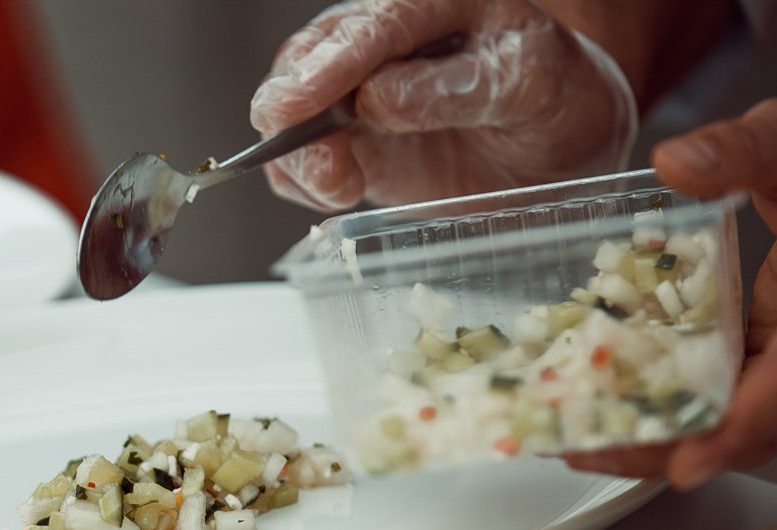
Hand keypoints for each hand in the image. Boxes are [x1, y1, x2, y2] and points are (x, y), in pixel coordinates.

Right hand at [250, 0, 636, 210]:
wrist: (560, 156)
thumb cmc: (556, 107)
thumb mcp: (531, 88)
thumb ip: (458, 88)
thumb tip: (377, 99)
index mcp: (440, 3)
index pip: (375, 26)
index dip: (332, 63)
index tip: (300, 102)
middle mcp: (387, 39)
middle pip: (311, 56)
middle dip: (293, 100)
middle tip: (290, 139)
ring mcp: (360, 90)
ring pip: (292, 106)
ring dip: (298, 149)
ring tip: (336, 183)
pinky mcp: (349, 142)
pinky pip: (301, 157)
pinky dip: (301, 177)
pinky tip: (335, 190)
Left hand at [565, 98, 776, 488]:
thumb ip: (743, 152)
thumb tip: (674, 162)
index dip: (734, 436)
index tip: (685, 466)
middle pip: (746, 428)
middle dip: (669, 451)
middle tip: (585, 453)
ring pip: (728, 417)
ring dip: (657, 435)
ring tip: (576, 438)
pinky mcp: (758, 345)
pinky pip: (716, 387)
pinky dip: (662, 400)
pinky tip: (603, 395)